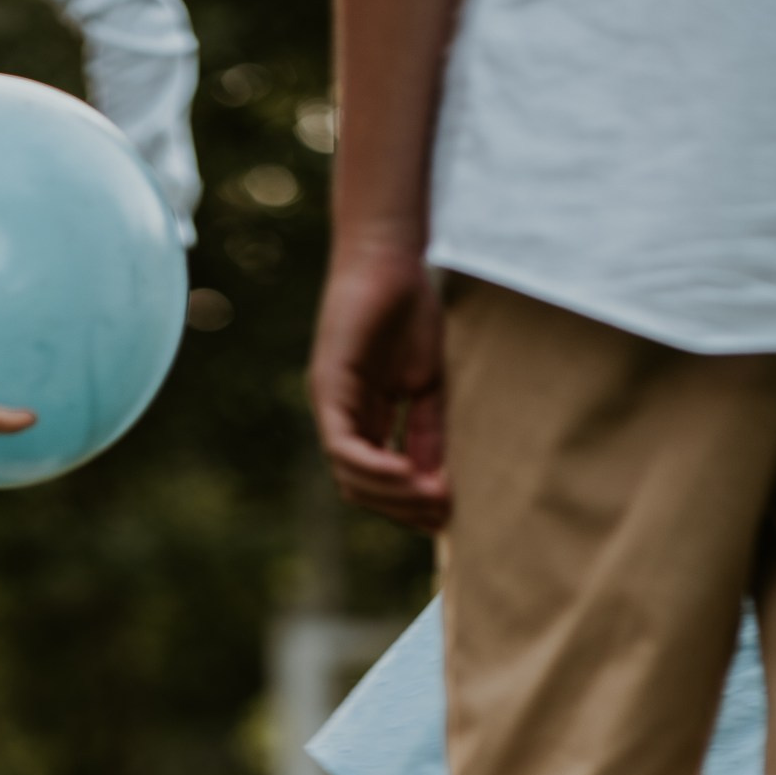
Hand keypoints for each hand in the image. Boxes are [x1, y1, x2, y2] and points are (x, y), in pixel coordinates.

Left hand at [309, 238, 449, 529]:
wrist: (393, 258)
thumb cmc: (413, 312)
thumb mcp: (429, 385)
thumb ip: (429, 432)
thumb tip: (438, 486)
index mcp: (364, 422)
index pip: (378, 483)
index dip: (409, 506)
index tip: (448, 516)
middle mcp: (341, 420)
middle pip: (362, 490)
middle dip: (404, 509)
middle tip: (444, 516)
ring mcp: (330, 406)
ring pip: (351, 477)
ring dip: (393, 497)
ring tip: (434, 499)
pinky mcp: (327, 389)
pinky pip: (344, 448)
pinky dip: (376, 469)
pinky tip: (408, 476)